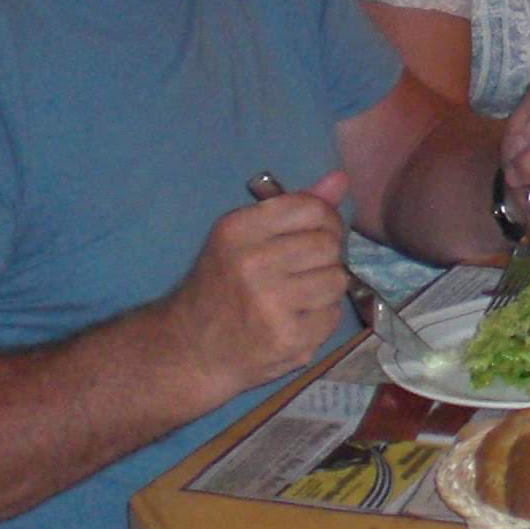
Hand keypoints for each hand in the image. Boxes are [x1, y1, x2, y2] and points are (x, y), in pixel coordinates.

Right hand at [164, 169, 354, 391]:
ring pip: (337, 278)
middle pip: (329, 244)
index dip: (325, 220)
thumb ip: (293, 206)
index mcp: (237, 230)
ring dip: (324, 288)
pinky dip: (320, 318)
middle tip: (300, 271)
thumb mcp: (243, 238)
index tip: (315, 234)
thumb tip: (341, 179)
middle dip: (323, 257)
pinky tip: (293, 321)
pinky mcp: (287, 338)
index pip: (311, 208)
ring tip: (295, 297)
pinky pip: (333, 314)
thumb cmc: (220, 285)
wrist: (188, 349)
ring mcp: (270, 303)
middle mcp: (252, 263)